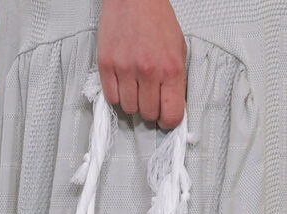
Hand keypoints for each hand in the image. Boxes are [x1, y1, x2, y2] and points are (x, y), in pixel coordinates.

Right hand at [97, 0, 186, 128]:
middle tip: (150, 97)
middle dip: (150, 110)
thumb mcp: (179, 48)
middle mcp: (148, 71)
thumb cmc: (157, 20)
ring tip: (136, 86)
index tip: (165, 117)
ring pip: (128, 108)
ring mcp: (126, 68)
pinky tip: (123, 82)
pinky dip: (117, 95)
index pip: (171, 115)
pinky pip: (111, 97)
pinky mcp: (107, 64)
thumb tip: (172, 107)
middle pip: (148, 114)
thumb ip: (176, 80)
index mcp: (171, 69)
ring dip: (133, 102)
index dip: (168, 121)